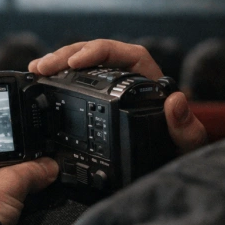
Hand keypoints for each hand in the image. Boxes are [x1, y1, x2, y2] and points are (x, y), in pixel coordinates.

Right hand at [29, 39, 207, 153]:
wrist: (168, 173)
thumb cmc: (179, 156)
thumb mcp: (187, 147)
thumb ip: (186, 128)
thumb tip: (175, 101)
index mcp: (152, 83)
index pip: (127, 54)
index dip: (100, 51)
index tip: (78, 61)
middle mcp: (131, 81)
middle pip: (98, 55)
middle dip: (69, 55)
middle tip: (44, 66)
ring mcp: (112, 92)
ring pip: (85, 66)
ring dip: (59, 64)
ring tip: (37, 69)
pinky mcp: (98, 105)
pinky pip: (78, 84)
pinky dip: (59, 81)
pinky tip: (42, 82)